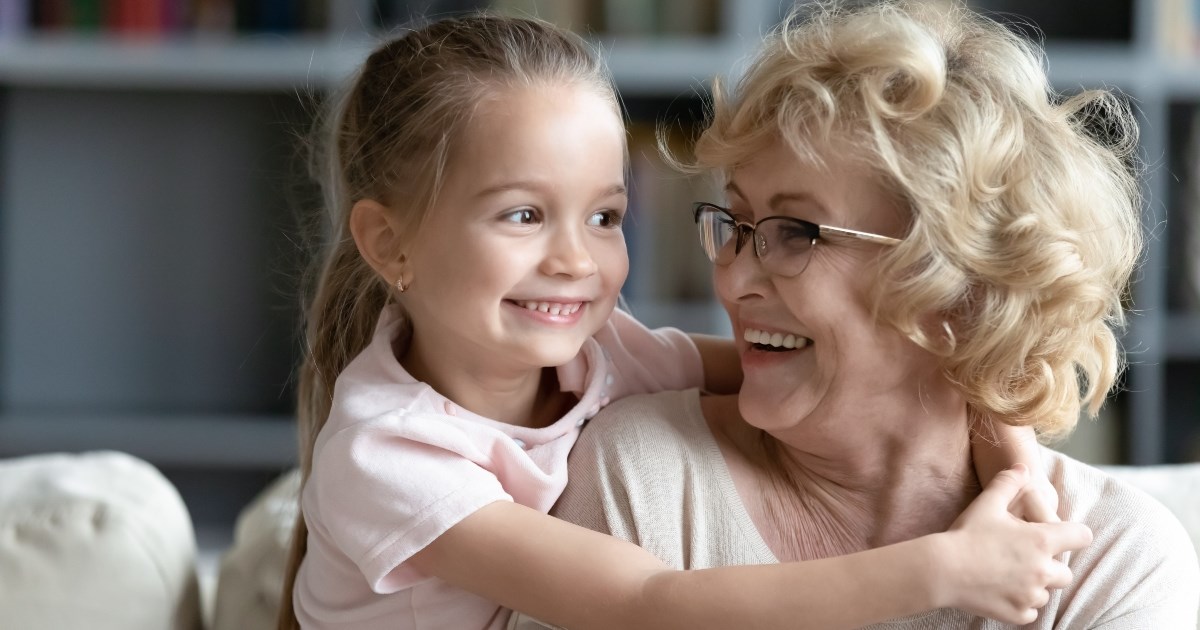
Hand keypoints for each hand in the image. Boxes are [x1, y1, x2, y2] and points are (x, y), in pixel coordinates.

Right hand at [938, 464, 1092, 624]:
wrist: (941, 570)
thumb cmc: (966, 534)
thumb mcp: (987, 503)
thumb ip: (1008, 482)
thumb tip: (1023, 467)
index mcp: (1042, 541)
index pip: (1082, 536)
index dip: (1073, 534)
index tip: (1060, 536)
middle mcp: (1043, 571)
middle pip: (1066, 572)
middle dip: (1050, 566)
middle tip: (1022, 558)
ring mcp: (1031, 595)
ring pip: (1046, 593)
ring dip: (1033, 586)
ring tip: (1007, 574)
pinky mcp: (1018, 613)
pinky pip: (1030, 612)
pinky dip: (1019, 604)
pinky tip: (1001, 591)